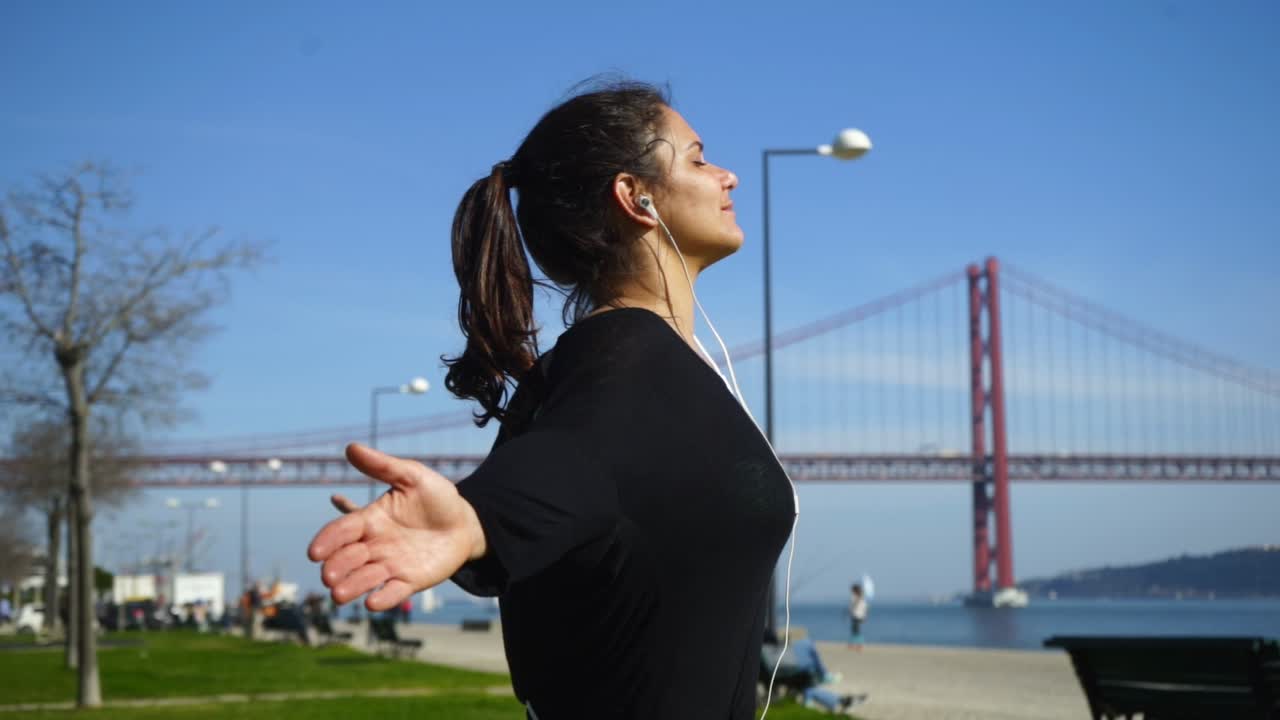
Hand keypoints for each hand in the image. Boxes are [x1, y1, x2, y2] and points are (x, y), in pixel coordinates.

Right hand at [307, 443, 487, 610]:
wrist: (465, 522)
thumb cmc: (436, 497)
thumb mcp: (412, 476)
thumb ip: (383, 466)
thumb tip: (350, 447)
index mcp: (369, 519)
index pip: (341, 531)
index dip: (327, 541)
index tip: (315, 552)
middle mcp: (374, 545)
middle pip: (347, 558)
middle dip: (335, 567)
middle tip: (328, 576)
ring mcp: (390, 564)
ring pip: (364, 579)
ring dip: (351, 587)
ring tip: (339, 594)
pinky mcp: (409, 581)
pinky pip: (392, 592)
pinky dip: (381, 598)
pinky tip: (372, 603)